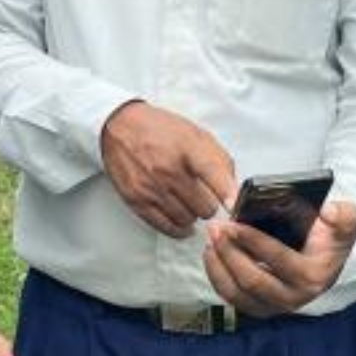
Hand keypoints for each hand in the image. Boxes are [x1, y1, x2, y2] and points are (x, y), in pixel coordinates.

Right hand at [100, 100, 235, 237]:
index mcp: (187, 148)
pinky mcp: (137, 200)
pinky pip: (165, 226)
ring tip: (190, 205)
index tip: (234, 204)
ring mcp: (152, 187)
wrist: (120, 127)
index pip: (213, 173)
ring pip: (187, 219)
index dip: (228, 192)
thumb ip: (219, 159)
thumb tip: (232, 187)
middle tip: (205, 198)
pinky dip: (178, 228)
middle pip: (204, 207)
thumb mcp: (195, 133)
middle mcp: (169, 169)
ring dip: (193, 215)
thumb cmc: (161, 129)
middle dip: (209, 205)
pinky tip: (182, 223)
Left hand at [203, 199, 355, 316]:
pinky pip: (232, 298)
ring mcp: (276, 306)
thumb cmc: (333, 236)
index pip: (278, 260)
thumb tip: (328, 212)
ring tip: (211, 240)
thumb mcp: (347, 221)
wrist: (329, 258)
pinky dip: (217, 277)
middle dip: (230, 252)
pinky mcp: (260, 308)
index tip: (234, 223)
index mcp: (314, 276)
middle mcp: (294, 298)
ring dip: (219, 265)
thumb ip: (344, 215)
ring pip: (237, 292)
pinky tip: (211, 254)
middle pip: (252, 279)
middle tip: (216, 228)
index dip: (253, 241)